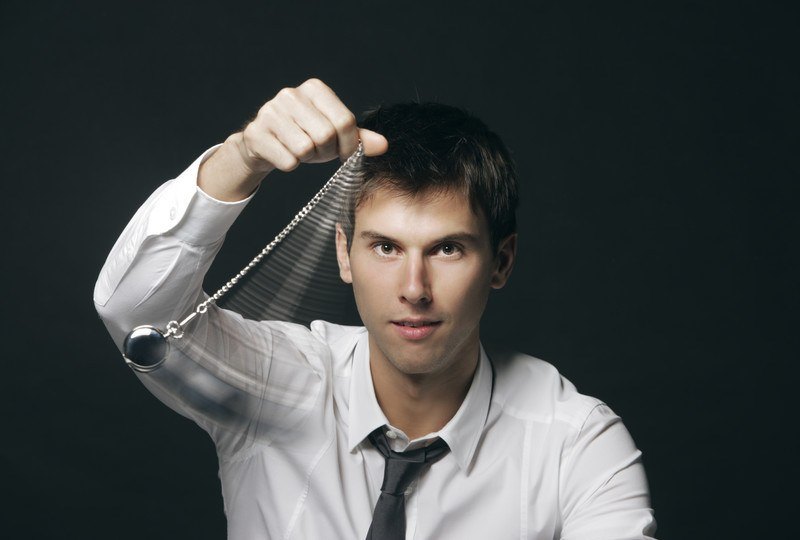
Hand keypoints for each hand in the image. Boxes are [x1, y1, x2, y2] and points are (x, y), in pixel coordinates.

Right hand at [199, 78, 387, 200]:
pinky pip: (288, 161)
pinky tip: (283, 154)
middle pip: (326, 135)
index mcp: (314, 88)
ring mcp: (270, 112)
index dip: (349, 145)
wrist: (263, 144)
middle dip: (325, 152)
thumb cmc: (304, 137)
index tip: (344, 154)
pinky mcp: (256, 133)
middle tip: (317, 152)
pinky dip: (290, 165)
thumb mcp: (334, 135)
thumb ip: (359, 138)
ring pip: (305, 149)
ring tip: (299, 151)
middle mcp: (291, 94)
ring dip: (307, 159)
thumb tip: (384, 145)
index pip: (345, 121)